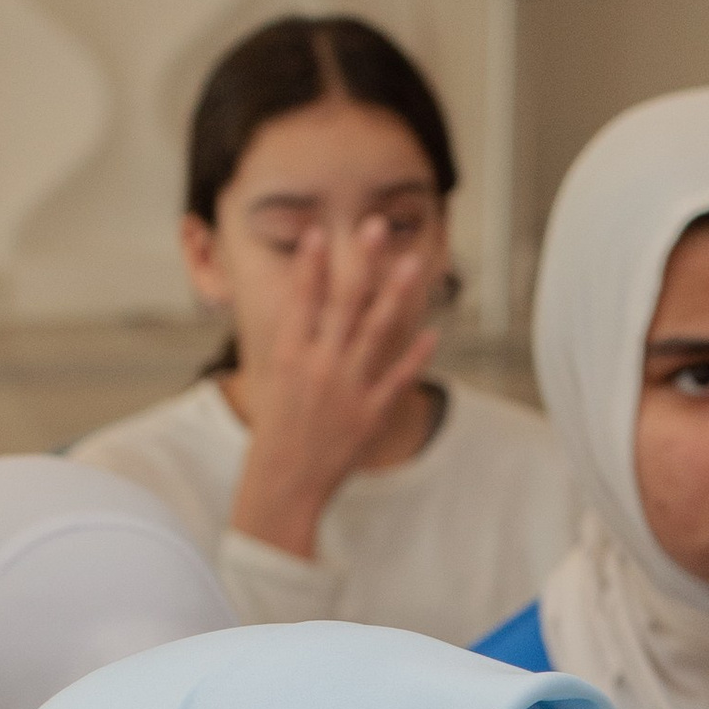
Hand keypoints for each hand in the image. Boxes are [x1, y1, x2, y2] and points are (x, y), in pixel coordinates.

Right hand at [228, 215, 439, 563]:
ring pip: (376, 331)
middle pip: (344, 302)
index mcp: (289, 354)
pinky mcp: (370, 414)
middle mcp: (319, 366)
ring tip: (413, 263)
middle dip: (361, 261)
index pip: (301, 298)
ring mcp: (347, 389)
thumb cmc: (277, 429)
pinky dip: (416, 355)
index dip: (311, 263)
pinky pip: (398, 378)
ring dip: (397, 294)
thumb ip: (293, 341)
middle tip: (376, 225)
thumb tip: (302, 305)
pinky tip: (433, 332)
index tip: (322, 231)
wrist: (283, 483)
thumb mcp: (275, 378)